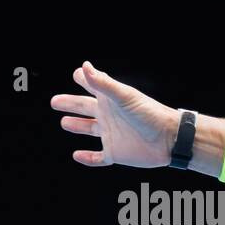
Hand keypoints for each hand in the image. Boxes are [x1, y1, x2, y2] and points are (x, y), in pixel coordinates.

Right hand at [51, 61, 178, 167]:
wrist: (168, 139)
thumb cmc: (149, 113)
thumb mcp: (124, 96)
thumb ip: (103, 83)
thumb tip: (84, 67)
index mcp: (110, 99)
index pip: (92, 85)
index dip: (83, 78)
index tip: (77, 73)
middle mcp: (108, 115)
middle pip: (84, 107)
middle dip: (69, 103)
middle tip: (55, 101)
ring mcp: (111, 134)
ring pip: (89, 129)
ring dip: (76, 125)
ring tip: (64, 122)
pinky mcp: (114, 153)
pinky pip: (97, 157)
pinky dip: (87, 158)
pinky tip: (77, 155)